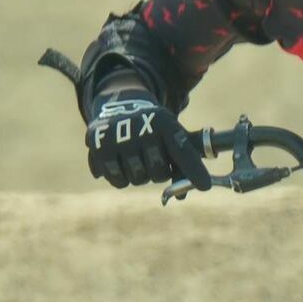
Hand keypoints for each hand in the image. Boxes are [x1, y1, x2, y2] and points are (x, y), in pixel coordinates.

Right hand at [85, 96, 211, 189]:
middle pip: (158, 173)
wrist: (121, 106)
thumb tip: (180, 195)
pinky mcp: (97, 146)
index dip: (194, 170)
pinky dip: (121, 176)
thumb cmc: (155, 130)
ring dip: (139, 174)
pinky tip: (120, 159)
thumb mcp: (173, 136)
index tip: (205, 185)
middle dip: (159, 172)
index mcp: (164, 122)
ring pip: (137, 179)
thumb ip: (184, 164)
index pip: (181, 151)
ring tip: (135, 155)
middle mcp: (140, 127)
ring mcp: (117, 136)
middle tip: (153, 158)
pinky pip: (117, 181)